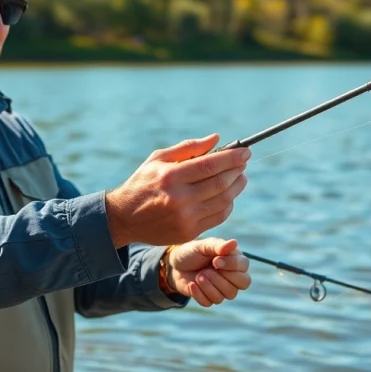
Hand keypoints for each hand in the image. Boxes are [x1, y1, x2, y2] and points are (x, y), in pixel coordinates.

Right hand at [104, 134, 249, 247]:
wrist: (124, 218)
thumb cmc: (143, 183)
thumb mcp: (158, 159)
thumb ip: (188, 148)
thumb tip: (216, 139)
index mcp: (171, 177)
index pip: (210, 165)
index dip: (232, 158)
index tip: (246, 151)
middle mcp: (179, 199)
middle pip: (221, 183)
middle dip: (237, 170)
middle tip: (244, 162)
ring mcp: (185, 218)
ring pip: (224, 201)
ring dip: (237, 187)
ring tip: (240, 177)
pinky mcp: (189, 232)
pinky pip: (218, 217)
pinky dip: (228, 204)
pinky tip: (228, 194)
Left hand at [166, 237, 250, 306]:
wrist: (175, 265)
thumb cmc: (192, 252)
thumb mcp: (202, 246)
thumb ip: (218, 246)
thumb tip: (234, 243)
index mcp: (234, 260)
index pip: (244, 267)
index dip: (231, 265)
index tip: (215, 260)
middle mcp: (232, 276)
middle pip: (242, 284)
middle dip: (222, 278)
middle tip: (206, 271)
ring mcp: (222, 289)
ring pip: (226, 296)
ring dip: (209, 286)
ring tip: (198, 276)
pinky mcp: (210, 298)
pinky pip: (210, 302)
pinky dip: (199, 294)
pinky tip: (191, 284)